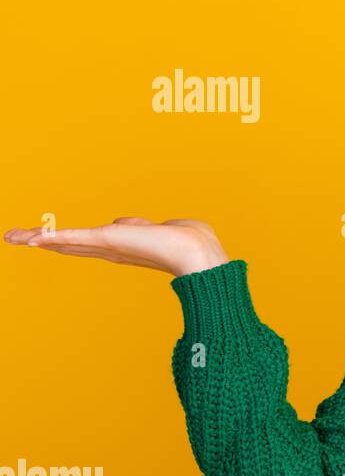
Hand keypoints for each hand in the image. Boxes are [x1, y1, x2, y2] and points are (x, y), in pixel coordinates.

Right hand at [3, 217, 229, 276]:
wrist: (196, 252)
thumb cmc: (189, 241)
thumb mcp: (160, 228)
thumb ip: (140, 226)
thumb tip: (125, 223)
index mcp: (123, 248)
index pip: (87, 244)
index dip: (64, 242)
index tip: (43, 240)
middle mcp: (111, 250)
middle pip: (68, 245)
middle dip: (41, 241)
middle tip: (14, 238)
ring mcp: (107, 246)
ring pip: (64, 242)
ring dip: (36, 238)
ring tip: (12, 237)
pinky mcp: (105, 240)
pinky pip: (70, 237)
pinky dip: (49, 237)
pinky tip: (28, 238)